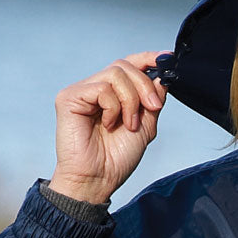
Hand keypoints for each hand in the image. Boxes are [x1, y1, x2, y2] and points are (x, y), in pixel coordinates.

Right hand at [49, 51, 167, 205]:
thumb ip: (152, 100)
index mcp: (112, 93)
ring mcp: (81, 91)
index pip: (128, 64)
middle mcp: (95, 88)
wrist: (98, 180)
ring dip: (131, 100)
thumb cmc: (116, 159)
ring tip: (129, 124)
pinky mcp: (70, 97)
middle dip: (145, 86)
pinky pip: (102, 89)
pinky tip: (109, 125)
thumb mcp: (145, 126)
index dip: (147, 58)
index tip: (167, 58)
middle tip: (153, 108)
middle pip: (124, 66)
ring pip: (116, 74)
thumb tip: (161, 76)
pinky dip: (113, 108)